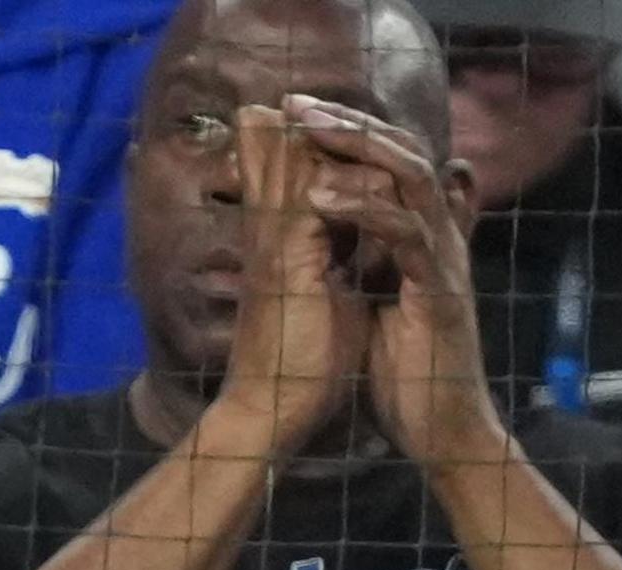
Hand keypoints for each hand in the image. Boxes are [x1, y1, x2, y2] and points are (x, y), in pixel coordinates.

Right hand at [213, 103, 367, 452]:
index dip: (303, 157)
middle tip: (286, 104)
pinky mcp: (288, 263)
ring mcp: (276, 251)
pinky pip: (310, 201)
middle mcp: (271, 245)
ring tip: (308, 116)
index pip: (289, 188)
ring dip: (305, 143)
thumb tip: (349, 252)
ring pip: (289, 176)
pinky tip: (346, 164)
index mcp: (284, 253)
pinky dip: (328, 177)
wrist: (272, 413)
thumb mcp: (328, 301)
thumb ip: (336, 266)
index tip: (321, 135)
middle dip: (292, 136)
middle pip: (276, 171)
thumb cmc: (302, 369)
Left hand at [285, 93, 505, 467]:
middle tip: (300, 104)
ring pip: (412, 180)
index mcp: (419, 241)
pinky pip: (408, 234)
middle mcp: (437, 240)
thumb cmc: (406, 373)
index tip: (295, 117)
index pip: (391, 166)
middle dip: (352, 126)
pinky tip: (325, 195)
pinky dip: (367, 209)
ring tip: (309, 131)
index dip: (351, 136)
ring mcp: (443, 262)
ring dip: (359, 151)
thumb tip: (336, 241)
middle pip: (405, 156)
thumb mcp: (375, 305)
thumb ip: (364, 265)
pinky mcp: (440, 292)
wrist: (438, 430)